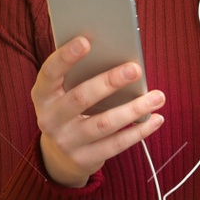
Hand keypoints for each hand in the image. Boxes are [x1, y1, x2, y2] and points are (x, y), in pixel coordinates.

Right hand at [32, 36, 165, 187]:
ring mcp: (66, 141)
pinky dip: (139, 131)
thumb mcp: (63, 94)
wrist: (58, 156)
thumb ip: (80, 76)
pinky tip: (156, 118)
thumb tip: (118, 56)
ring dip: (134, 108)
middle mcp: (50, 119)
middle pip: (81, 97)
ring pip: (104, 123)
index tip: (86, 41)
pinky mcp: (84, 159)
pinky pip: (116, 144)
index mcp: (42, 95)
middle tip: (135, 69)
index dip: (65, 56)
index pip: (50, 72)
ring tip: (157, 96)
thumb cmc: (69, 110)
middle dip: (110, 81)